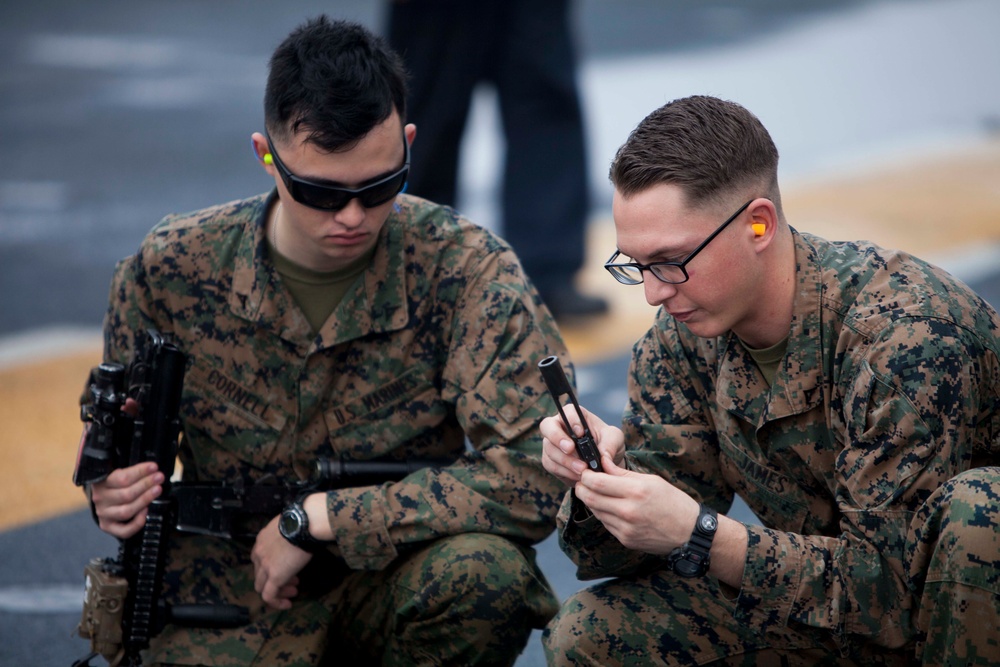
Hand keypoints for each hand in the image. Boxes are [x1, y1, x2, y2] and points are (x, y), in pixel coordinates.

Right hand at [89, 462, 164, 538]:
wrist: (102, 497)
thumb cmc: (114, 483)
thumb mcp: (117, 472)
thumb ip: (131, 471)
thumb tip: (150, 468)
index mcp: (101, 483)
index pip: (121, 478)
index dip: (140, 472)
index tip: (153, 467)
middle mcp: (100, 499)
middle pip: (126, 494)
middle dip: (146, 484)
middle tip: (159, 478)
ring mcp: (104, 514)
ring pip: (126, 511)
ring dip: (145, 500)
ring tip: (157, 490)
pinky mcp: (108, 526)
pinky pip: (124, 530)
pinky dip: (137, 523)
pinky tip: (145, 511)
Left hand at [251, 516, 312, 609]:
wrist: (303, 523)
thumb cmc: (301, 521)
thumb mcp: (288, 527)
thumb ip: (285, 537)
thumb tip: (295, 540)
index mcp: (261, 540)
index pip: (260, 559)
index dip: (271, 566)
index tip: (287, 567)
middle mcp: (258, 554)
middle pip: (260, 574)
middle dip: (274, 579)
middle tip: (292, 581)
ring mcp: (264, 566)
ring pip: (262, 586)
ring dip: (277, 590)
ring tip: (293, 591)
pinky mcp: (274, 577)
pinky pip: (269, 595)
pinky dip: (276, 602)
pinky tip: (287, 604)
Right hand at [540, 405, 624, 484]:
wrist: (603, 464)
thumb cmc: (607, 444)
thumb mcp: (615, 439)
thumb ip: (610, 444)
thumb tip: (602, 456)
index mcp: (574, 415)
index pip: (567, 412)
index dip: (571, 421)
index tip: (580, 433)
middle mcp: (559, 426)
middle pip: (547, 427)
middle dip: (557, 438)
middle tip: (570, 449)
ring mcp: (551, 444)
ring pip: (550, 449)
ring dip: (565, 461)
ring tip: (582, 469)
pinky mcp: (550, 460)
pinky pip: (551, 465)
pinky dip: (565, 472)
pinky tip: (578, 476)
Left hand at [574, 453, 698, 554]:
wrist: (690, 533)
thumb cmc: (673, 502)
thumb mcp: (651, 480)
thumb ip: (622, 473)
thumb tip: (602, 462)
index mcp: (636, 491)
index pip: (597, 482)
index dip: (585, 475)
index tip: (585, 471)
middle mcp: (628, 511)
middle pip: (590, 498)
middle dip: (581, 488)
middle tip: (583, 481)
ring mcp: (626, 528)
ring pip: (595, 512)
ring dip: (592, 501)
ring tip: (597, 492)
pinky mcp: (625, 540)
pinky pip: (606, 524)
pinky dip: (604, 513)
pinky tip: (611, 507)